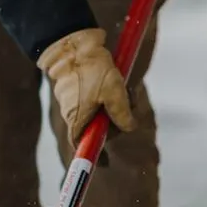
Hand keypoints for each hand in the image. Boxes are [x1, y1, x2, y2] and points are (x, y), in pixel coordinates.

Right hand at [37, 28, 134, 148]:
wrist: (73, 42)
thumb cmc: (90, 68)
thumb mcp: (113, 91)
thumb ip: (122, 113)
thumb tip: (130, 128)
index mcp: (77, 120)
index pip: (82, 147)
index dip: (94, 156)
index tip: (105, 164)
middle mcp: (74, 114)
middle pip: (98, 129)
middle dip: (118, 121)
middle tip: (133, 105)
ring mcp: (76, 102)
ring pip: (102, 113)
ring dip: (118, 105)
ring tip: (130, 89)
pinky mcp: (80, 90)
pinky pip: (98, 100)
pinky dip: (111, 95)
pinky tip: (122, 82)